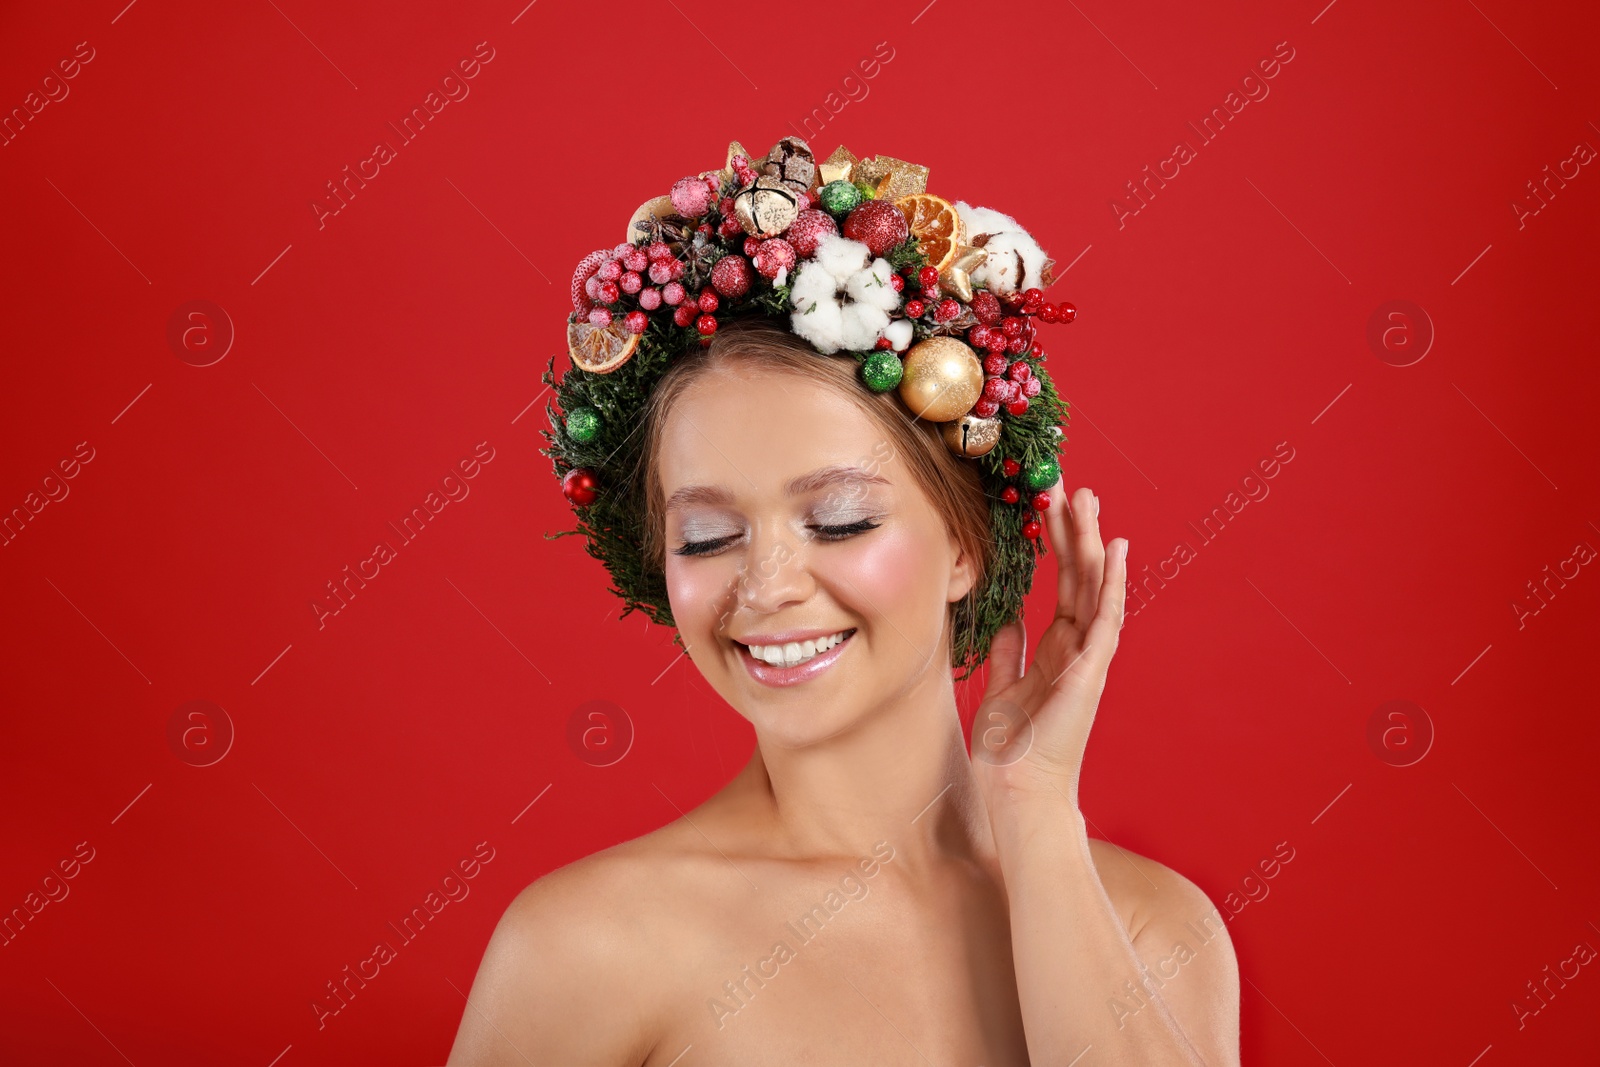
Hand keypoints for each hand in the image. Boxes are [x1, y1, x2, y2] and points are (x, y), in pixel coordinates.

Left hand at [971, 482, 1128, 808]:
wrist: (1018, 794)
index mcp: (1057, 652)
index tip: (1049, 506)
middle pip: (1080, 578)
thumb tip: (1007, 617)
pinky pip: (1105, 620)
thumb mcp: (1002, 689)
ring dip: (1092, 543)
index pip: (1063, 587)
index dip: (1058, 546)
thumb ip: (1009, 652)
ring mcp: (1088, 660)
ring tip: (1088, 499)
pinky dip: (1112, 584)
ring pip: (1094, 588)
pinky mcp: (1090, 672)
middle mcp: (1078, 651)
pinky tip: (1116, 551)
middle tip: (1067, 484)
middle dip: (1075, 530)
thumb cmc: (1011, 752)